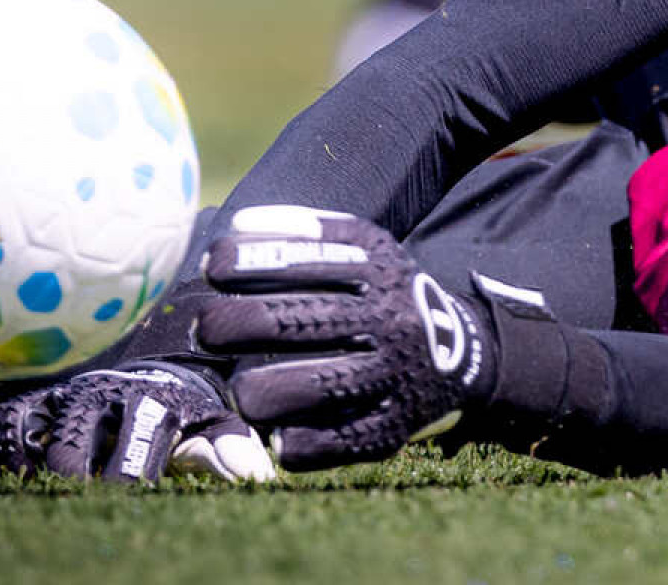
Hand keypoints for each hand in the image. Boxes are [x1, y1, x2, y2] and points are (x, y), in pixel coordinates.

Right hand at [0, 362, 275, 483]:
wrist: (148, 377)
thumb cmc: (182, 415)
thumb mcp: (211, 426)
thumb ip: (230, 450)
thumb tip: (256, 478)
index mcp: (151, 403)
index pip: (136, 444)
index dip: (129, 479)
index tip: (127, 503)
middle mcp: (104, 395)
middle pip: (75, 439)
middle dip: (72, 475)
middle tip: (75, 504)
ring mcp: (66, 398)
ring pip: (32, 427)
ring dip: (28, 464)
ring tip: (30, 494)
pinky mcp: (36, 403)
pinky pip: (5, 423)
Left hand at [197, 205, 495, 470]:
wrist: (461, 352)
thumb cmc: (385, 296)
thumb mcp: (367, 251)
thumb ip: (310, 234)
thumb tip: (239, 226)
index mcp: (380, 271)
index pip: (304, 260)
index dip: (248, 262)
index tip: (211, 266)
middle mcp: (389, 320)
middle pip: (298, 321)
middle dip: (236, 324)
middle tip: (207, 329)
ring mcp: (393, 375)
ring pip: (314, 385)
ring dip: (258, 388)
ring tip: (237, 387)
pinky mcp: (391, 426)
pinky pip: (336, 441)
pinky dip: (297, 440)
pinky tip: (274, 433)